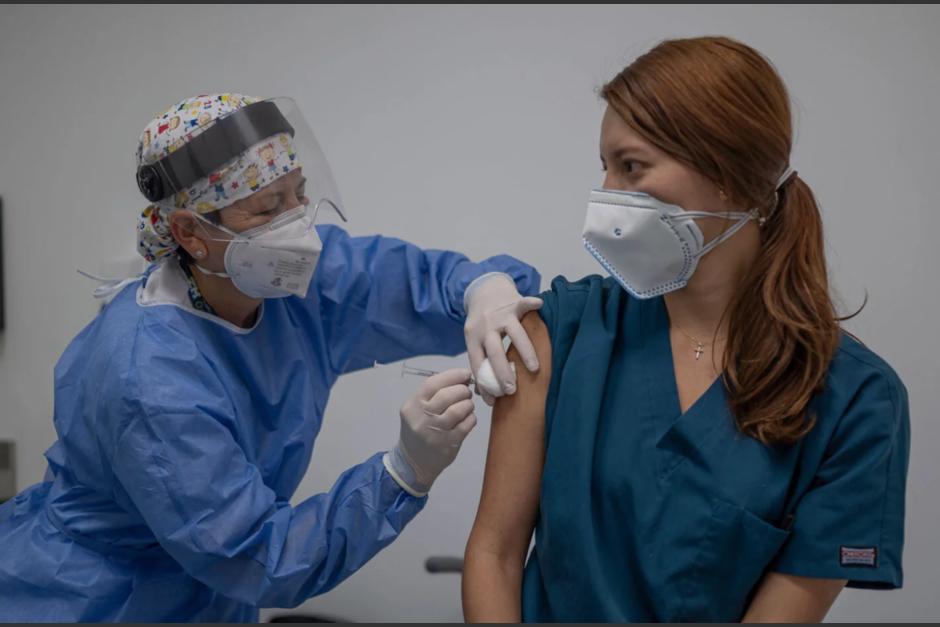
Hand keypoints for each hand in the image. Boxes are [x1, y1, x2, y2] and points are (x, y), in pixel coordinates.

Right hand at [384, 369, 476, 495]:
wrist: (412, 462)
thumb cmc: (419, 428)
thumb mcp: (417, 409)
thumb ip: (434, 393)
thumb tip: (461, 378)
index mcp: (412, 405)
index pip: (433, 383)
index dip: (453, 375)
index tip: (465, 374)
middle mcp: (421, 418)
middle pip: (448, 395)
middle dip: (462, 390)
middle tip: (466, 392)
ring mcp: (435, 433)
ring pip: (459, 409)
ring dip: (468, 404)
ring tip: (467, 405)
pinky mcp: (448, 445)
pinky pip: (466, 425)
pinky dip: (471, 418)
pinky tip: (468, 418)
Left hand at [463, 273, 542, 404]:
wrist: (484, 291)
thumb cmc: (482, 323)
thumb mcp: (474, 339)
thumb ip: (480, 361)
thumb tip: (484, 392)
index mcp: (473, 337)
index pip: (477, 362)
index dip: (484, 382)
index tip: (493, 400)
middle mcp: (486, 326)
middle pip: (494, 351)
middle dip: (502, 372)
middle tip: (511, 390)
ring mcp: (501, 314)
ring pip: (514, 333)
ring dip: (524, 351)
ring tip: (534, 368)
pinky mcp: (513, 303)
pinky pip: (523, 304)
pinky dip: (530, 304)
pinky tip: (539, 305)